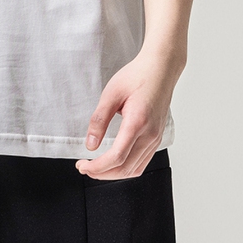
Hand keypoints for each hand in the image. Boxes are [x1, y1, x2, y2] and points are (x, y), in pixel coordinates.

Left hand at [75, 49, 181, 179]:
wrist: (160, 69)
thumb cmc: (137, 76)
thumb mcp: (111, 94)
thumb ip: (99, 120)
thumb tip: (90, 144)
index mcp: (138, 122)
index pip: (117, 157)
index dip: (97, 167)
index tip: (82, 165)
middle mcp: (150, 134)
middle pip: (125, 168)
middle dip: (102, 174)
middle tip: (84, 168)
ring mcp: (156, 138)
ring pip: (134, 169)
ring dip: (113, 174)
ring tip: (96, 167)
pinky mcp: (157, 138)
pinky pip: (142, 162)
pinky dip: (126, 168)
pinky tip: (113, 163)